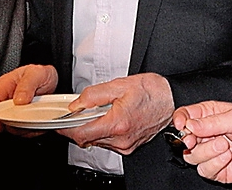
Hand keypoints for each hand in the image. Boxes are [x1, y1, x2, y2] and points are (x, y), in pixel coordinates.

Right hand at [0, 64, 57, 132]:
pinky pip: (20, 128)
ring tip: (31, 125)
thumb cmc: (41, 73)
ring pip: (9, 125)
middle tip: (22, 124)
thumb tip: (18, 101)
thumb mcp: (36, 74)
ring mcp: (13, 108)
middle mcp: (6, 98)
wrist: (51, 79)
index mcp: (4, 85)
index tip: (4, 122)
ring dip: (20, 128)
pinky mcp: (21, 116)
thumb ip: (26, 86)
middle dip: (9, 124)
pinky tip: (35, 127)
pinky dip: (27, 130)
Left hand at [59, 73, 173, 154]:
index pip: (81, 134)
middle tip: (80, 111)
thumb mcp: (120, 84)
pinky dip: (103, 131)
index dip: (66, 128)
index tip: (59, 123)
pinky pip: (108, 142)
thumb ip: (94, 95)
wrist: (172, 99)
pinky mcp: (129, 146)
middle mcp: (121, 139)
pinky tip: (109, 118)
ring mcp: (126, 145)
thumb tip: (77, 104)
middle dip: (79, 126)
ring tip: (100, 111)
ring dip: (92, 128)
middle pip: (87, 139)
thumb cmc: (152, 91)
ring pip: (97, 141)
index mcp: (117, 123)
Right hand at [172, 101, 231, 182]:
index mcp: (210, 115)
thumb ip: (213, 122)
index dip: (179, 120)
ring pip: (192, 156)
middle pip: (183, 138)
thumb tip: (190, 124)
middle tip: (194, 140)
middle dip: (187, 140)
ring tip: (224, 145)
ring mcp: (212, 152)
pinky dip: (214, 163)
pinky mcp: (218, 169)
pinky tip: (227, 156)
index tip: (181, 126)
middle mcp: (208, 134)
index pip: (185, 115)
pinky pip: (204, 170)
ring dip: (206, 152)